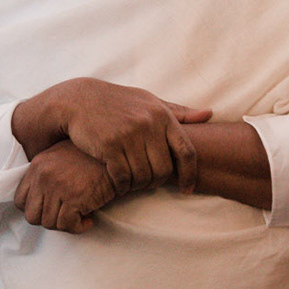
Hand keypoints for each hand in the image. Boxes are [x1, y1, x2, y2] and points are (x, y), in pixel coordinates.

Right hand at [14, 79, 209, 193]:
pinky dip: (122, 186)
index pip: (186, 151)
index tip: (187, 189)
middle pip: (164, 170)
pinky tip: (119, 183)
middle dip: (157, 182)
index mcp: (162, 115)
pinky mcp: (109, 145)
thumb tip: (209, 114)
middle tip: (147, 183)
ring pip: (143, 177)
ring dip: (138, 186)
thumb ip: (178, 112)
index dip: (189, 175)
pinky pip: (123, 178)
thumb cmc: (119, 102)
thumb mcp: (149, 101)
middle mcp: (149, 124)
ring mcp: (129, 134)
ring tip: (132, 182)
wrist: (79, 99)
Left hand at [14, 142, 116, 233]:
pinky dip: (78, 228)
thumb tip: (40, 198)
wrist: (117, 154)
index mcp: (37, 165)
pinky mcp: (74, 198)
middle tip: (66, 216)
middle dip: (49, 221)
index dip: (35, 210)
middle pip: (32, 216)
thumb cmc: (93, 156)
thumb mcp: (61, 156)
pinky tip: (88, 220)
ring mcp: (57, 187)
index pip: (20, 200)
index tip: (50, 210)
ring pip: (49, 224)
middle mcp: (43, 176)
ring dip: (65, 225)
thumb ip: (46, 173)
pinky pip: (67, 225)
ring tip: (79, 217)